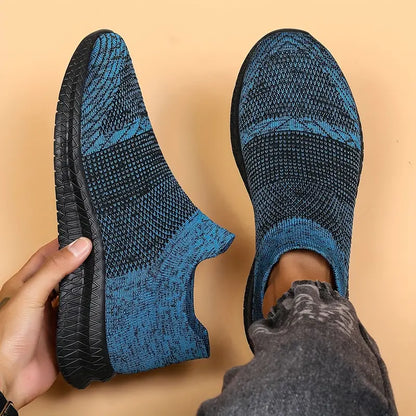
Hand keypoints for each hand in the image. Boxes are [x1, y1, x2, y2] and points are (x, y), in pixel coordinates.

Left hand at [0, 237, 91, 408]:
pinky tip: (104, 299)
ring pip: (73, 293)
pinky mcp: (63, 332)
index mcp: (25, 284)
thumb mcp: (31, 295)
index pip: (47, 255)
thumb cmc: (8, 337)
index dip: (63, 243)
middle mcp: (39, 297)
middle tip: (102, 250)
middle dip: (80, 262)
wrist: (10, 380)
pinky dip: (91, 307)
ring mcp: (51, 315)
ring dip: (87, 284)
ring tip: (107, 270)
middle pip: (62, 273)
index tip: (84, 233)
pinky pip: (80, 314)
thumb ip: (56, 269)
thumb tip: (81, 244)